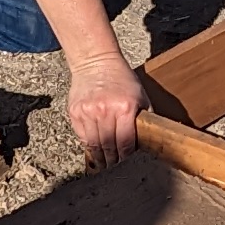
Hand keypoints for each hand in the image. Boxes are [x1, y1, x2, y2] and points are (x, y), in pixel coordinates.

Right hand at [61, 52, 147, 166]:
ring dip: (99, 156)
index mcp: (124, 108)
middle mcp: (105, 111)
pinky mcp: (75, 112)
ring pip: (94, 145)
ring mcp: (88, 112)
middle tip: (114, 163)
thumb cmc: (120, 78)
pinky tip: (93, 146)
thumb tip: (149, 139)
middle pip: (108, 146)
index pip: (126, 142)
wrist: (96, 61)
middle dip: (112, 159)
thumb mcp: (140, 95)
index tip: (126, 158)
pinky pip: (82, 136)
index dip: (126, 154)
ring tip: (103, 162)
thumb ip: (144, 117)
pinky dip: (88, 143)